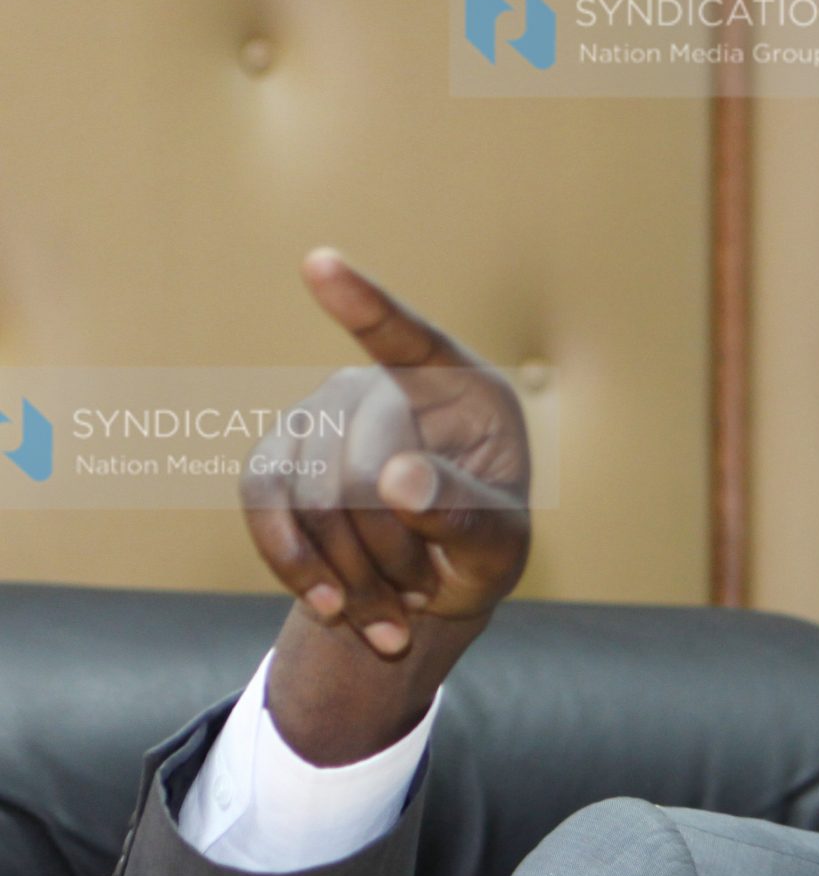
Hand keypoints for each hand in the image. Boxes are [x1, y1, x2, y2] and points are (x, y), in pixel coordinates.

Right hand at [241, 248, 530, 659]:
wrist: (425, 591)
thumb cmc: (480, 552)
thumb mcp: (498, 547)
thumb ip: (465, 515)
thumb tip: (396, 480)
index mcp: (462, 390)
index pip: (411, 341)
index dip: (364, 306)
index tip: (319, 263)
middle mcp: (386, 386)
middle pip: (359, 466)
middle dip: (389, 549)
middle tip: (427, 595)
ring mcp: (323, 413)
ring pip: (307, 494)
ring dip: (347, 572)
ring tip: (395, 612)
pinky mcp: (276, 454)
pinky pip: (263, 501)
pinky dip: (294, 565)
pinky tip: (331, 607)